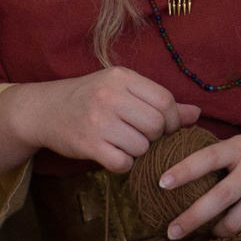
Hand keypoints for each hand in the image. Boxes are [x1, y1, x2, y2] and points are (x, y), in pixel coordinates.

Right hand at [3, 68, 202, 173]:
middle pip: (156, 124)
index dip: (172, 119)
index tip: (164, 128)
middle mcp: (109, 95)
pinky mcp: (88, 144)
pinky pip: (123, 163)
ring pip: (142, 146)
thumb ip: (157, 100)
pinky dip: (123, 164)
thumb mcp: (121, 89)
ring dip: (138, 152)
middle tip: (142, 138)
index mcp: (121, 77)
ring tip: (124, 145)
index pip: (164, 100)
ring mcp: (97, 120)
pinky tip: (113, 155)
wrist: (43, 110)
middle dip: (155, 137)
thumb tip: (196, 113)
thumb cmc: (89, 99)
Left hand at [156, 124, 240, 239]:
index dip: (183, 170)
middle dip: (190, 218)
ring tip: (213, 229)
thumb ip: (227, 156)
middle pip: (216, 200)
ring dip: (219, 229)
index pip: (207, 158)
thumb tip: (192, 173)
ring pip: (233, 222)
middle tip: (170, 231)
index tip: (162, 183)